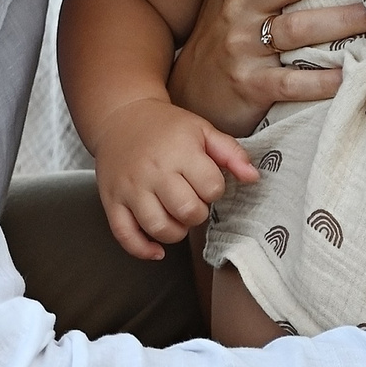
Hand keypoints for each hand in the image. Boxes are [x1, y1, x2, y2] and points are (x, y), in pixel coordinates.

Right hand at [92, 99, 261, 259]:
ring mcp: (130, 188)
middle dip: (197, 213)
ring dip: (175, 232)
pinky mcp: (111, 201)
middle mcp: (153, 171)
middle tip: (192, 201)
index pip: (211, 188)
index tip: (206, 182)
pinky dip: (142, 249)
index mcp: (179, 152)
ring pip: (159, 228)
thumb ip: (231, 153)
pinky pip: (125, 235)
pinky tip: (156, 249)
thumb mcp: (202, 129)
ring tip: (176, 217)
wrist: (121, 117)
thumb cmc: (164, 127)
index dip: (214, 190)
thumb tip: (253, 177)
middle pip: (187, 211)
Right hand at [166, 0, 365, 130]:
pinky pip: (293, 81)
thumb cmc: (228, 39)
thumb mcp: (237, 0)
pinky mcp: (249, 85)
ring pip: (297, 28)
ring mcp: (242, 47)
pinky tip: (353, 73)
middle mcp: (239, 8)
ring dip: (342, 20)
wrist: (191, 93)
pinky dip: (325, 79)